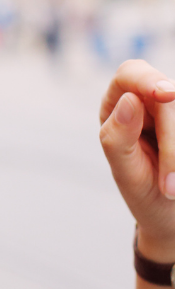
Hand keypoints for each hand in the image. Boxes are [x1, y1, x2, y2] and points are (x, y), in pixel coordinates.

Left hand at [100, 59, 174, 261]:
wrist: (170, 215)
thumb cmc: (141, 190)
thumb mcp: (124, 169)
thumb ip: (119, 135)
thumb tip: (129, 99)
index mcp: (118, 104)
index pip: (131, 73)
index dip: (148, 79)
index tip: (166, 95)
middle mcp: (149, 101)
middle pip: (168, 98)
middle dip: (171, 140)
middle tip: (169, 185)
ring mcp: (174, 114)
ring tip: (171, 190)